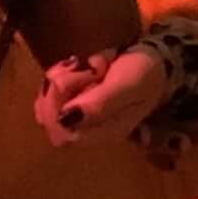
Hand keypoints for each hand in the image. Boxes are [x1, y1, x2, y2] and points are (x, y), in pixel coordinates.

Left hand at [38, 45, 169, 148]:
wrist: (152, 62)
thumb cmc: (143, 76)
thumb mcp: (126, 87)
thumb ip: (99, 104)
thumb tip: (65, 118)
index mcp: (103, 134)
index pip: (63, 136)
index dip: (58, 109)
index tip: (76, 79)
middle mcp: (87, 130)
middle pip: (49, 121)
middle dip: (57, 90)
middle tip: (81, 68)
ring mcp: (76, 117)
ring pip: (45, 105)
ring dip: (58, 79)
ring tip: (83, 66)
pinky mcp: (70, 102)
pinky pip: (48, 94)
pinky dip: (57, 75)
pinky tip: (75, 67)